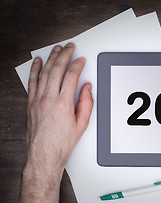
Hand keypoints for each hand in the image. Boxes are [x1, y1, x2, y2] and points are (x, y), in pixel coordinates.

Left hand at [24, 43, 92, 179]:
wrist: (44, 154)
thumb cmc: (61, 143)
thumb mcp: (82, 124)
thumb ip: (86, 103)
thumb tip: (87, 89)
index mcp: (63, 104)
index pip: (71, 77)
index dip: (77, 65)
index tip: (81, 60)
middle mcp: (48, 100)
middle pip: (56, 70)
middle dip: (64, 55)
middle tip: (69, 47)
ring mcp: (37, 100)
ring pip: (44, 73)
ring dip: (51, 59)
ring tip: (56, 50)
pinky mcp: (30, 104)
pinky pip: (32, 82)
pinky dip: (35, 70)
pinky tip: (37, 62)